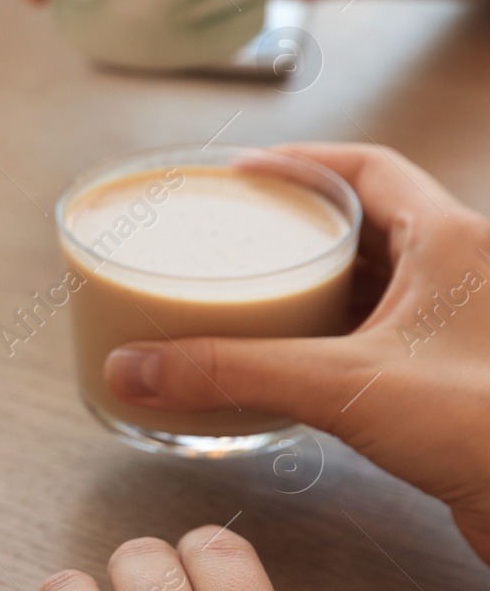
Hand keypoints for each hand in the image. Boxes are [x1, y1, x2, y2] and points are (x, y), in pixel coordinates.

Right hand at [103, 143, 489, 563]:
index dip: (300, 162)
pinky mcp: (455, 382)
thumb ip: (233, 372)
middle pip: (368, 224)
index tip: (241, 174)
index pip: (368, 166)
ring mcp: (462, 329)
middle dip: (298, 230)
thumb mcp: (342, 384)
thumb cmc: (485, 427)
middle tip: (236, 238)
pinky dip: (331, 341)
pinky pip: (381, 339)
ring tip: (248, 299)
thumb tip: (136, 368)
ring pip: (376, 287)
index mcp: (450, 240)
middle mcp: (462, 274)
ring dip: (314, 290)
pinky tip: (290, 365)